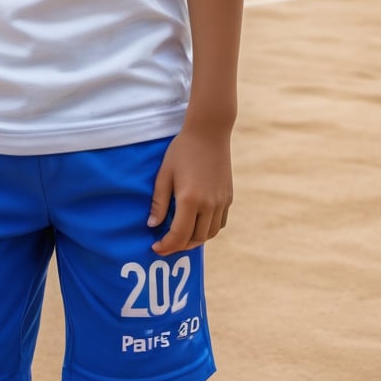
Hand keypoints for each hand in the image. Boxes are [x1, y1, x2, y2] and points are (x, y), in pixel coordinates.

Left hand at [147, 125, 232, 255]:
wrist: (209, 132)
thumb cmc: (182, 150)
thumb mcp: (164, 174)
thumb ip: (159, 202)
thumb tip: (153, 225)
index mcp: (190, 199)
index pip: (179, 234)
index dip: (167, 246)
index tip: (156, 248)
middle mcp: (209, 204)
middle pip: (195, 238)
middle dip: (179, 246)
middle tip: (166, 245)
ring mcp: (221, 202)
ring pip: (210, 234)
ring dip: (195, 240)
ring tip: (181, 238)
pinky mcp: (228, 197)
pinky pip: (219, 223)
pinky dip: (208, 230)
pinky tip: (197, 225)